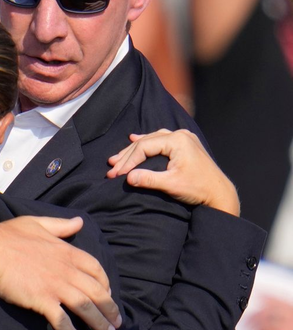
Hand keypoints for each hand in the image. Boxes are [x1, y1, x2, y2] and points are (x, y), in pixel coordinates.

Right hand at [0, 216, 120, 329]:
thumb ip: (60, 225)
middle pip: (97, 292)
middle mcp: (67, 270)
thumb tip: (79, 222)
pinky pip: (62, 321)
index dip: (105, 283)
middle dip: (110, 308)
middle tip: (116, 322)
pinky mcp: (42, 300)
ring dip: (99, 323)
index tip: (108, 294)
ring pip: (85, 307)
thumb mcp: (37, 223)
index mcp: (67, 252)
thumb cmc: (8, 236)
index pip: (96, 269)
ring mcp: (56, 286)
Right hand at [106, 129, 239, 214]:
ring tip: (118, 157)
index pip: (144, 147)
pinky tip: (135, 139)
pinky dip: (146, 143)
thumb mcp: (171, 185)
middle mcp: (181, 135)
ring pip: (152, 140)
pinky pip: (160, 140)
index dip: (128, 161)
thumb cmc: (198, 189)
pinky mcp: (185, 145)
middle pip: (146, 142)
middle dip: (127, 156)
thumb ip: (148, 179)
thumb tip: (127, 177)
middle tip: (111, 167)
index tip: (116, 174)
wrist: (219, 193)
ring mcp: (184, 138)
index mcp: (178, 141)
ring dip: (134, 149)